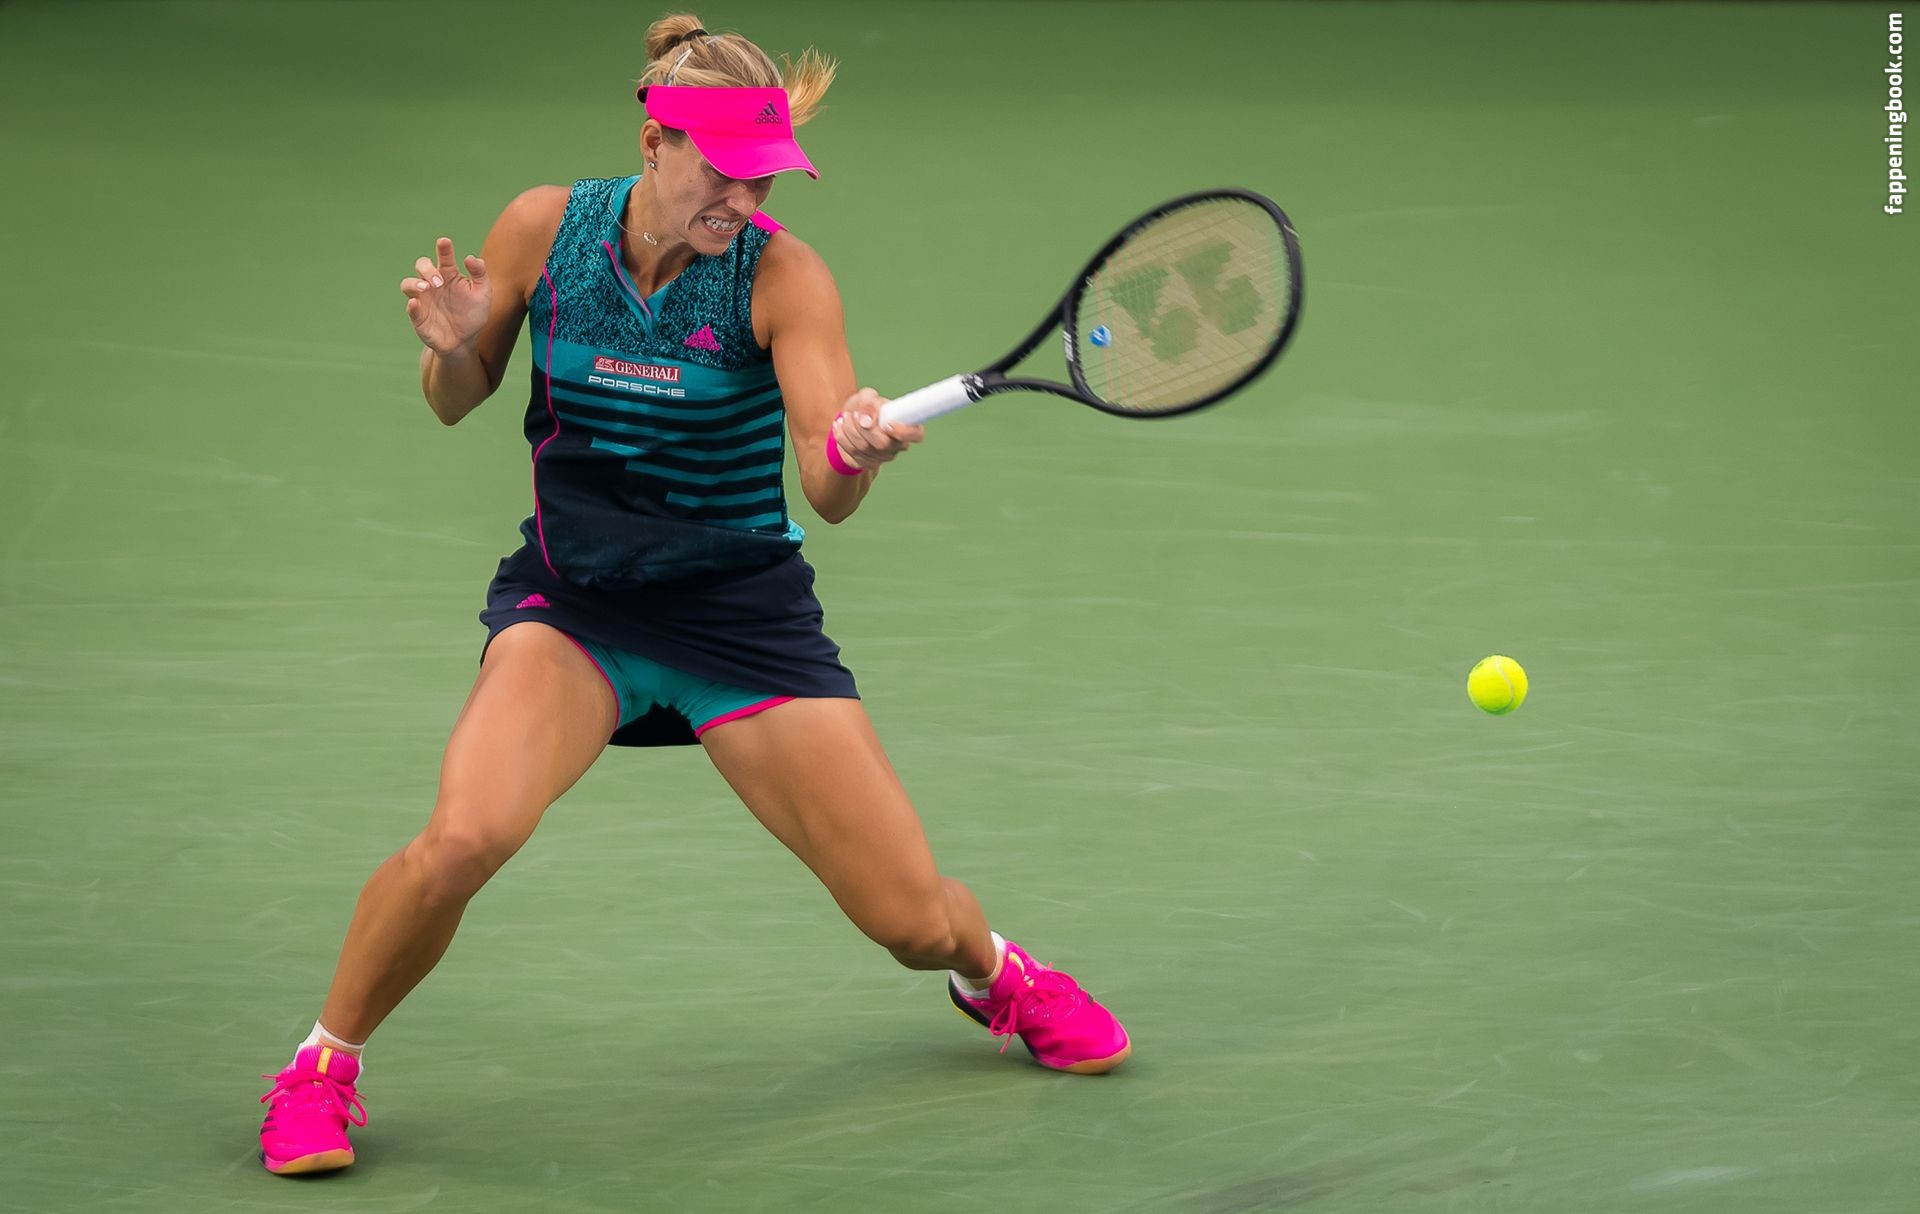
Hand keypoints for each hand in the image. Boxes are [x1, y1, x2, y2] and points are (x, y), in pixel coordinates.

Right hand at [401, 237, 490, 354]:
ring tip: (426, 288)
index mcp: (449, 275)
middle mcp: (433, 283)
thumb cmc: (472, 313)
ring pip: (408, 284)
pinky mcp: (418, 316)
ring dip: (414, 283)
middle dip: (428, 269)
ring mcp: (423, 299)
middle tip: (439, 281)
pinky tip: (416, 303)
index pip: (444, 257)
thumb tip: (471, 258)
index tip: (444, 242)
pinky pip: (411, 308)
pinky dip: (412, 306)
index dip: (443, 248)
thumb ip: (480, 274)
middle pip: (422, 266)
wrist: (465, 340)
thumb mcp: (483, 294)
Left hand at [832, 388, 924, 471]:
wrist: (852, 419)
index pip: (916, 435)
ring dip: (850, 429)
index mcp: (907, 426)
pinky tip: (839, 425)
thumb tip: (866, 420)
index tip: (887, 424)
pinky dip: (842, 437)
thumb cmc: (867, 406)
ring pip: (864, 448)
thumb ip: (869, 403)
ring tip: (845, 416)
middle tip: (854, 415)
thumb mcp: (868, 397)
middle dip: (864, 428)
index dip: (904, 432)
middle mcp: (898, 445)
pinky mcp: (867, 462)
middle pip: (883, 444)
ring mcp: (883, 457)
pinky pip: (852, 452)